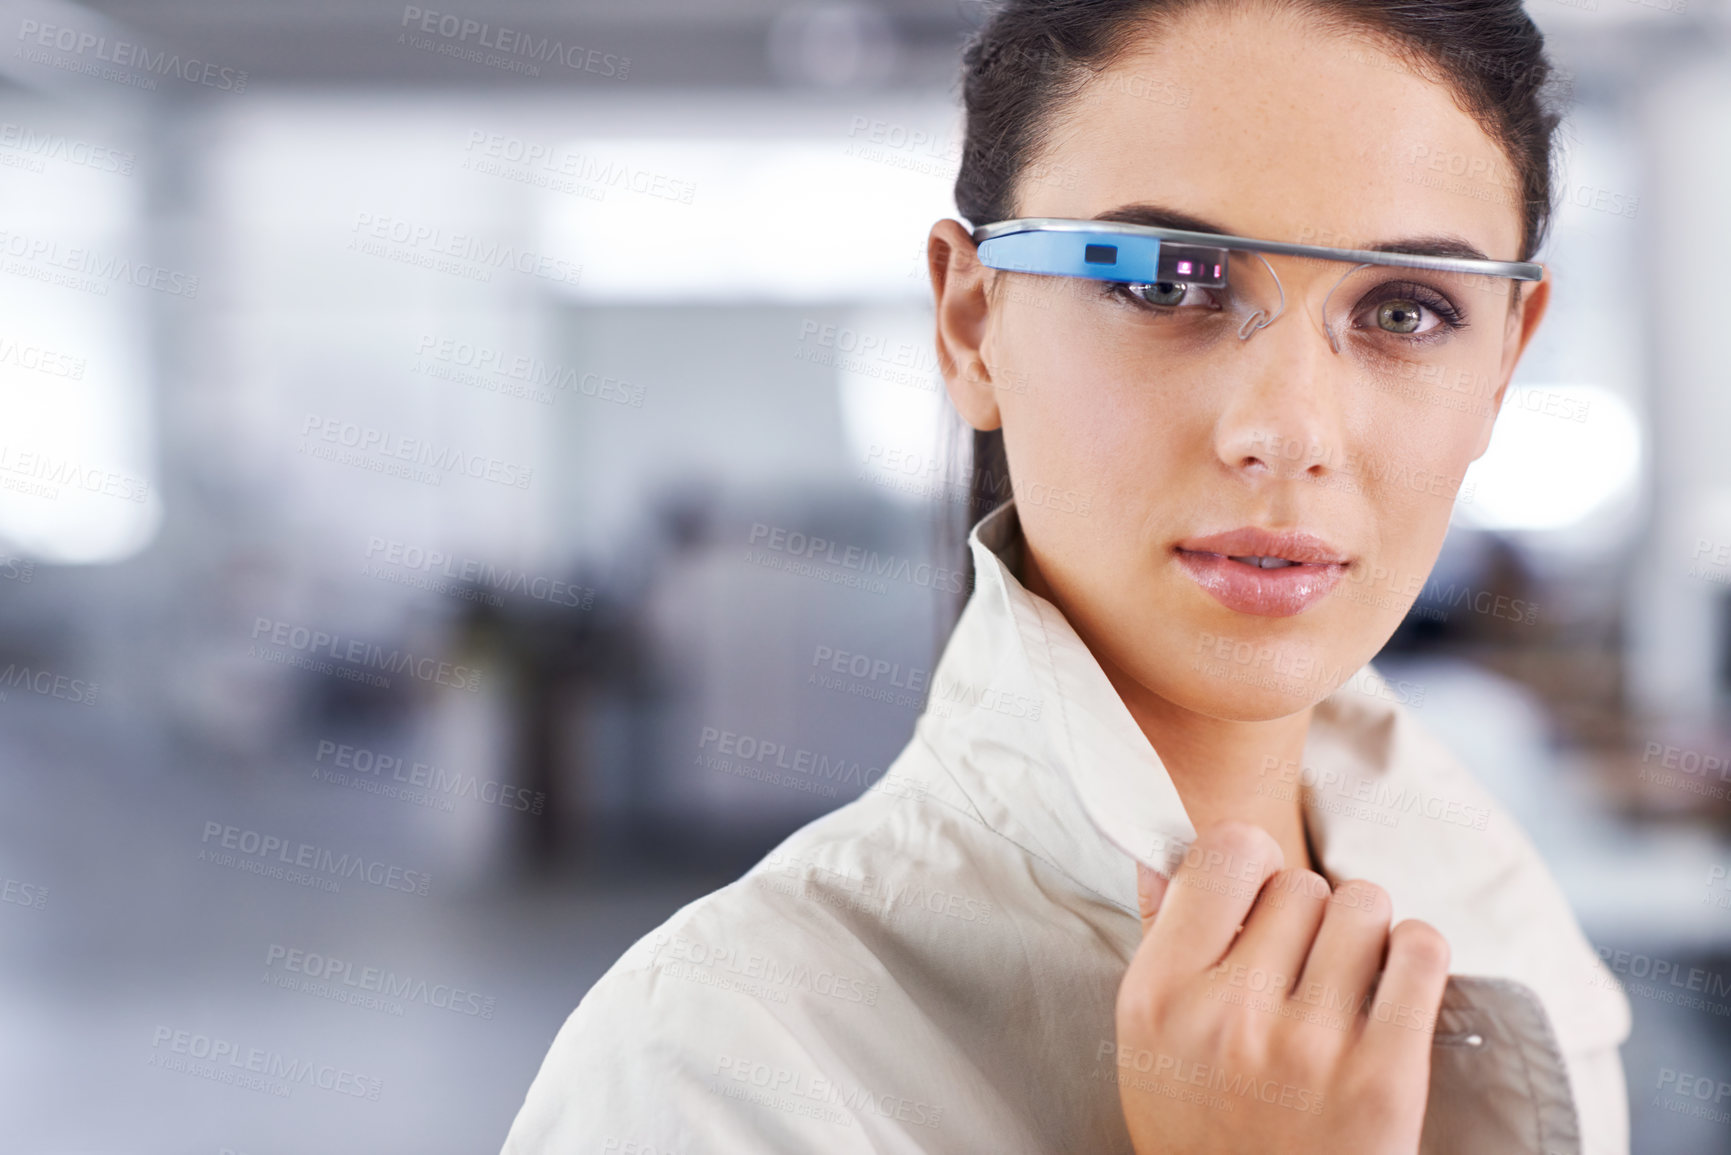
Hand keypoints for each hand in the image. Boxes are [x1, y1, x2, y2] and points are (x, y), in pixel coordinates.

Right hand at [1112, 821, 1449, 1153]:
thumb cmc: (1202, 1133)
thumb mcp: (1149, 1045)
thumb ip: (1159, 944)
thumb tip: (1166, 857)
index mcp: (1159, 996)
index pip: (1226, 853)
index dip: (1252, 865)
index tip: (1259, 897)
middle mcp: (1228, 1015)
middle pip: (1301, 883)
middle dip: (1309, 914)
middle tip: (1303, 965)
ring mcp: (1307, 1047)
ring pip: (1364, 906)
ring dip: (1365, 933)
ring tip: (1351, 977)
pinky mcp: (1382, 1079)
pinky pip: (1421, 954)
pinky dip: (1417, 956)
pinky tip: (1398, 983)